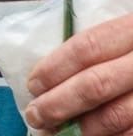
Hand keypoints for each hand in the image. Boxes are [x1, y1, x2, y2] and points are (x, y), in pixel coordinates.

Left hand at [25, 12, 132, 134]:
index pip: (87, 47)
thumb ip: (103, 46)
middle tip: (36, 116)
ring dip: (83, 130)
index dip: (54, 68)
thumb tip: (51, 77)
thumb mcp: (130, 32)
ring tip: (61, 132)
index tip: (33, 85)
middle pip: (96, 85)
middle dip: (59, 104)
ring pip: (117, 118)